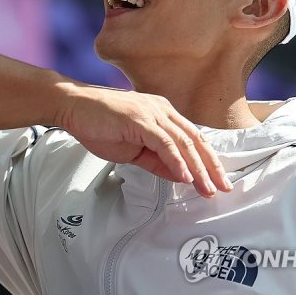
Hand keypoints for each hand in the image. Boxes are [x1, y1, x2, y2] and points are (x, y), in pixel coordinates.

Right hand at [54, 86, 232, 197]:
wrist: (73, 106)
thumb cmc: (99, 124)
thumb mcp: (133, 149)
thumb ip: (157, 160)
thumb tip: (181, 175)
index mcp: (162, 112)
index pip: (192, 137)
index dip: (207, 160)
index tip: (218, 180)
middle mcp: (161, 109)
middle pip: (194, 138)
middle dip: (211, 166)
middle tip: (223, 187)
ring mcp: (150, 112)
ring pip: (182, 141)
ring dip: (197, 167)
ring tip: (207, 188)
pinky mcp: (138, 119)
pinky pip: (163, 142)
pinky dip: (176, 160)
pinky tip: (184, 176)